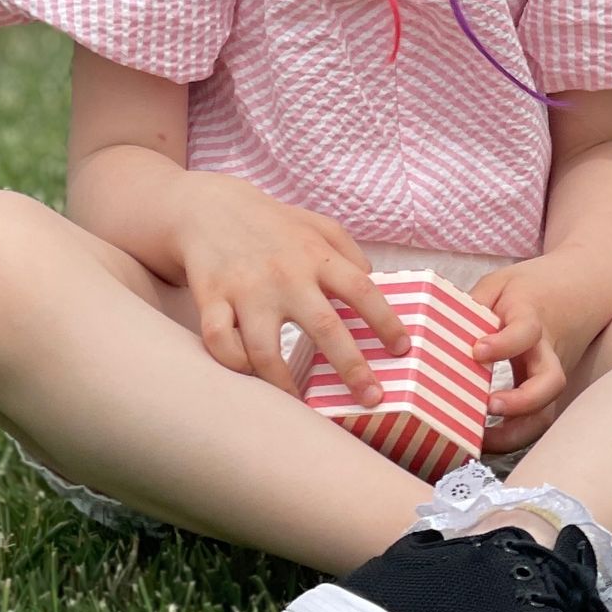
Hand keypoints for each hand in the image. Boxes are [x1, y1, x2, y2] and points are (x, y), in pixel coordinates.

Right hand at [172, 175, 406, 399]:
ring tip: (301, 403)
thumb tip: (375, 283)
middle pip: (324, 327)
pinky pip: (220, 343)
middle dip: (352, 367)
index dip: (386, 322)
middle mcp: (286, 275)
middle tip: (372, 398)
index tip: (403, 350)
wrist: (209, 208)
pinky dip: (234, 364)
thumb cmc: (272, 224)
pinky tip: (249, 372)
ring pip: (265, 350)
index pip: (362, 290)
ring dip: (284, 384)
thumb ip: (348, 251)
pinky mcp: (211, 299)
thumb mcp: (317, 224)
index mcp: (317, 256)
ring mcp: (247, 290)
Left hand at [469, 254, 611, 456]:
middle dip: (522, 401)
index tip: (477, 351)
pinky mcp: (547, 392)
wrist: (582, 288)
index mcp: (533, 318)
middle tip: (489, 406)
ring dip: (517, 432)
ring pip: (547, 412)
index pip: (525, 332)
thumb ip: (474, 303)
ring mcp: (551, 374)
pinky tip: (485, 442)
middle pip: (552, 383)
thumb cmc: (533, 288)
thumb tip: (440, 330)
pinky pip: (536, 420)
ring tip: (481, 440)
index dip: (503, 344)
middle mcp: (548, 352)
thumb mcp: (500, 283)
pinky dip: (513, 436)